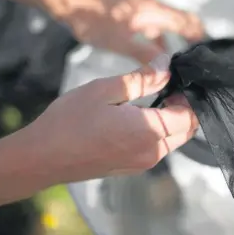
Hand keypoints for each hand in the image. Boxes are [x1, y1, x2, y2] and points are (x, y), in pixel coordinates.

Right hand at [24, 54, 197, 182]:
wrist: (43, 157)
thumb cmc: (70, 121)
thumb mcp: (105, 90)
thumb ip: (142, 78)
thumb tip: (166, 66)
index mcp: (150, 132)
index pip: (190, 115)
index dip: (189, 95)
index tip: (176, 78)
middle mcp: (152, 153)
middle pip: (186, 130)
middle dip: (184, 108)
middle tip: (165, 86)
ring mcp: (142, 164)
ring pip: (173, 140)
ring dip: (171, 120)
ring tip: (151, 99)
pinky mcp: (130, 168)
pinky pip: (156, 149)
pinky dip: (158, 132)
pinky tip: (137, 118)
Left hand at [63, 0, 204, 63]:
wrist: (73, 8)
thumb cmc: (95, 21)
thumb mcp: (122, 42)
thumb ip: (145, 54)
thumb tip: (166, 67)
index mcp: (153, 13)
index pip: (187, 22)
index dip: (200, 36)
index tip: (208, 52)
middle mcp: (152, 11)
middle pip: (181, 23)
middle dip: (192, 39)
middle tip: (198, 61)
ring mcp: (143, 14)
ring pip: (167, 28)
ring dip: (175, 43)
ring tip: (181, 64)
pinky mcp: (134, 19)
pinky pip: (154, 31)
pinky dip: (160, 43)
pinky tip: (157, 59)